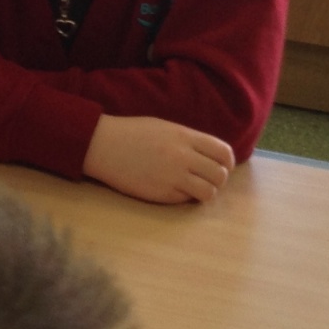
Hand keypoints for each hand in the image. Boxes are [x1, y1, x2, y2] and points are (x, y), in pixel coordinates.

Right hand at [82, 114, 234, 203]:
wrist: (101, 145)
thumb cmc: (131, 133)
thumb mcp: (164, 128)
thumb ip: (189, 141)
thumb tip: (210, 156)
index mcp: (184, 137)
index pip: (223, 152)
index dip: (227, 162)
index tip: (220, 165)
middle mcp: (182, 157)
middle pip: (220, 175)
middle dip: (217, 179)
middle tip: (205, 178)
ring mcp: (172, 176)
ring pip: (209, 192)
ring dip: (205, 191)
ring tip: (192, 187)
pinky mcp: (161, 193)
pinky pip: (186, 200)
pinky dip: (184, 197)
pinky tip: (172, 188)